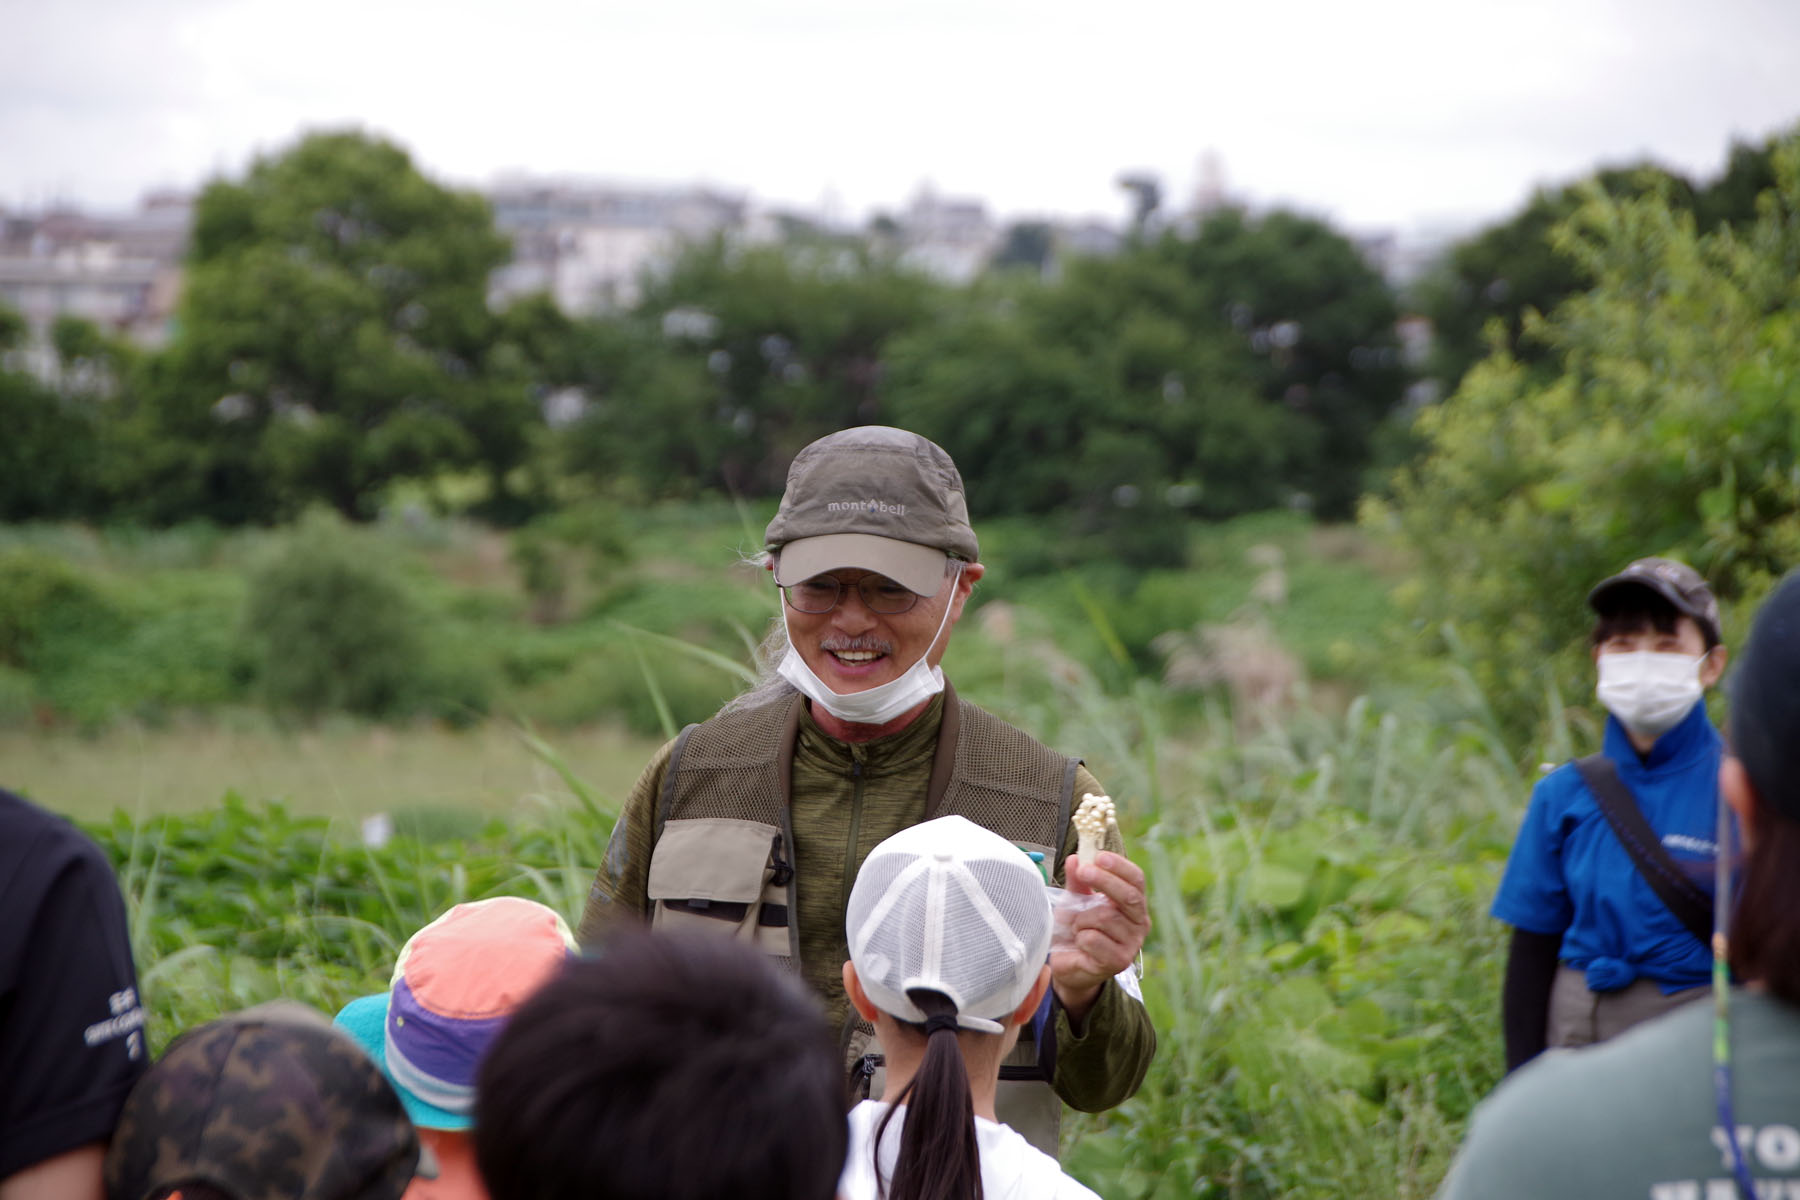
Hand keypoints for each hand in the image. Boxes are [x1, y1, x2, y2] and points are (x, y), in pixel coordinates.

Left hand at [1051, 850, 1149, 1024]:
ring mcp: (1132, 944)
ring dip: (1082, 919)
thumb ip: (1077, 881)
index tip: (1099, 856)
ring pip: (1105, 917)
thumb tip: (1075, 859)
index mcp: (1134, 904)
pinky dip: (1080, 937)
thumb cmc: (1078, 929)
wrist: (1070, 965)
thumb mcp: (1076, 900)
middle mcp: (1139, 923)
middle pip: (1129, 896)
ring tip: (1077, 927)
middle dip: (1105, 880)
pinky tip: (1080, 944)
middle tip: (1083, 871)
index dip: (1120, 866)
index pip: (1136, 880)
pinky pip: (1094, 938)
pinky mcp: (1119, 961)